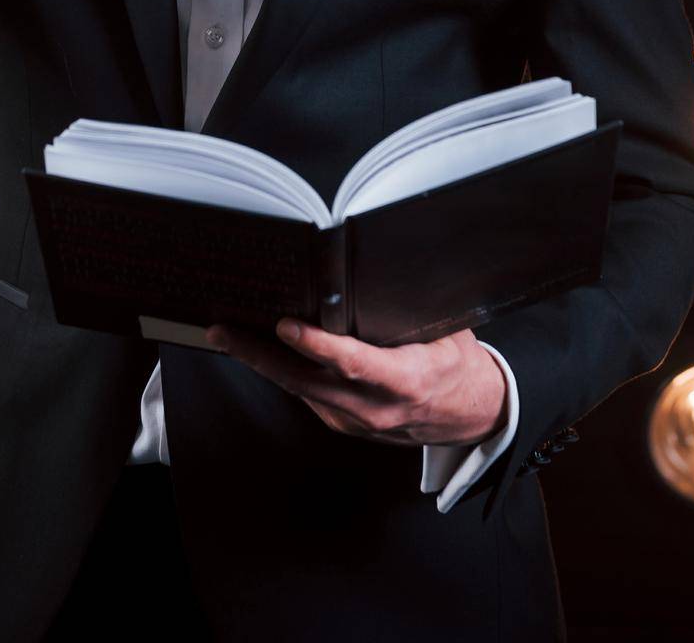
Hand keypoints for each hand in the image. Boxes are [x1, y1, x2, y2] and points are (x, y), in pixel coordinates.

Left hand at [205, 317, 507, 448]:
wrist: (470, 416)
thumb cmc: (456, 364)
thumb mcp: (445, 331)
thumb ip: (408, 310)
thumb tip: (370, 269)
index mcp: (406, 381)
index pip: (354, 364)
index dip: (318, 345)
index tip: (286, 324)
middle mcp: (376, 408)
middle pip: (307, 382)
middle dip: (260, 355)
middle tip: (224, 330)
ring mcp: (356, 421)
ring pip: (299, 390)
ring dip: (260, 362)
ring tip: (226, 334)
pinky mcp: (344, 423)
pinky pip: (305, 395)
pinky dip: (280, 370)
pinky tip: (258, 349)